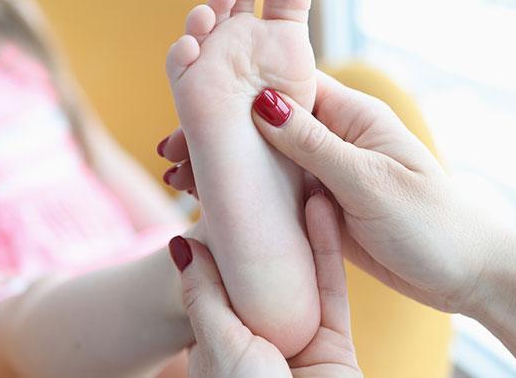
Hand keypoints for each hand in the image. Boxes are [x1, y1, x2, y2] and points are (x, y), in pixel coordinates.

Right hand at [159, 71, 498, 314]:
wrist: (463, 273)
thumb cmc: (431, 221)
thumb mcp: (371, 180)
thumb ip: (316, 146)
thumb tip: (264, 103)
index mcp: (354, 119)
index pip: (288, 91)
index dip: (238, 100)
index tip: (194, 114)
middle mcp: (336, 141)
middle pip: (267, 128)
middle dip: (220, 137)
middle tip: (173, 152)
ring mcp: (327, 175)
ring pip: (266, 164)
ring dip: (226, 170)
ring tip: (180, 181)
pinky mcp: (323, 208)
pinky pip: (277, 197)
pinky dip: (246, 199)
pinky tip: (214, 207)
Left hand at [169, 191, 360, 377]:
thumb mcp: (215, 341)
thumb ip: (204, 293)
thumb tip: (179, 244)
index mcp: (224, 334)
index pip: (225, 274)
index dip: (230, 234)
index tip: (231, 189)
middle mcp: (263, 331)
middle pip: (269, 269)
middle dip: (272, 224)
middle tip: (268, 175)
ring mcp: (300, 334)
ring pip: (304, 271)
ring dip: (304, 224)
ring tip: (298, 177)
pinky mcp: (335, 339)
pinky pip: (332, 286)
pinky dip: (329, 245)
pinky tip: (321, 206)